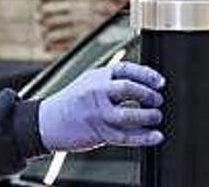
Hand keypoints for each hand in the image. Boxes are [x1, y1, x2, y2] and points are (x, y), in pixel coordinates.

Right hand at [38, 62, 165, 151]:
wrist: (48, 121)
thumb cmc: (72, 101)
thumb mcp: (89, 82)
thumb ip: (111, 81)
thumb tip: (143, 83)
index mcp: (97, 76)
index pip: (126, 70)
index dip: (147, 75)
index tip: (160, 82)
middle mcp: (96, 92)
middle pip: (127, 89)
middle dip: (148, 94)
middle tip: (158, 99)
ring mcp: (97, 113)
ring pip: (128, 115)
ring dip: (148, 116)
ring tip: (156, 116)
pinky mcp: (98, 132)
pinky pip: (125, 136)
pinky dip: (143, 137)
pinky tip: (155, 136)